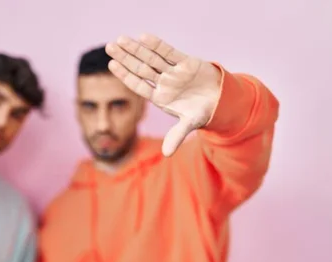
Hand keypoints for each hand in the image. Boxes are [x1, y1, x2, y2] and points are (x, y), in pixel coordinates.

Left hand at [105, 34, 221, 155]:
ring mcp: (173, 72)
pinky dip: (157, 45)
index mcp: (160, 98)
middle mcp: (163, 83)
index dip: (125, 75)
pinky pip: (169, 52)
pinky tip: (144, 37)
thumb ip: (177, 136)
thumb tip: (166, 154)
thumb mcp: (189, 124)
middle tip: (109, 46)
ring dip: (136, 49)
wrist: (222, 100)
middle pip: (140, 68)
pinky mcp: (185, 62)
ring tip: (120, 39)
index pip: (138, 85)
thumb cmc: (201, 113)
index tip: (112, 64)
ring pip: (151, 58)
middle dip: (125, 57)